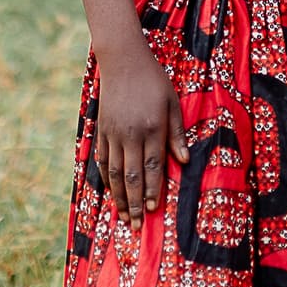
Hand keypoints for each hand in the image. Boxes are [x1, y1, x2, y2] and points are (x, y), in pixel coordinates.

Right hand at [89, 41, 185, 217]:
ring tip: (122, 216)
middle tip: (135, 225)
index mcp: (152, 128)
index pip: (153, 167)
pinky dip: (106, 178)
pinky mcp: (102, 130)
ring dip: (119, 197)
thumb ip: (177, 134)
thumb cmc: (153, 80)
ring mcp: (113, 134)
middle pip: (133, 176)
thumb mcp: (172, 103)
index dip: (154, 190)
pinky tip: (110, 192)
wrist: (122, 60)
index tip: (153, 209)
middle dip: (134, 203)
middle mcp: (131, 135)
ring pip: (115, 172)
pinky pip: (103, 160)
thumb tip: (183, 161)